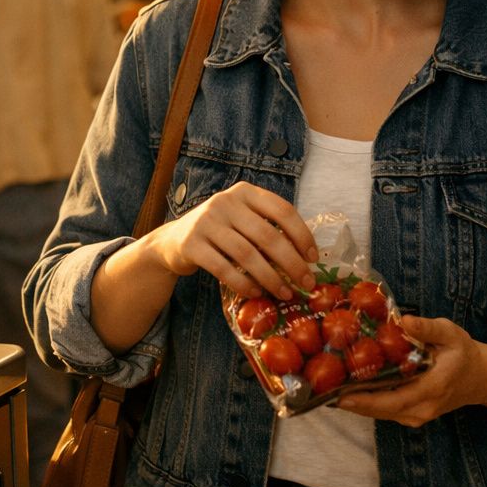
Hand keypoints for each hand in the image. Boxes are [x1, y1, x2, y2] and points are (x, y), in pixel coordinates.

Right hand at [144, 181, 316, 301]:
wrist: (173, 241)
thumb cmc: (220, 232)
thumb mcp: (242, 220)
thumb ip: (268, 228)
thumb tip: (306, 258)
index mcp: (244, 192)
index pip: (282, 210)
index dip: (302, 235)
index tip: (313, 258)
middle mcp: (224, 202)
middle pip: (267, 235)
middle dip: (292, 263)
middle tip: (306, 283)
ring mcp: (205, 222)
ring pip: (247, 254)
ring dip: (270, 278)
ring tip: (284, 293)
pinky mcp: (191, 244)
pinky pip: (223, 268)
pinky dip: (243, 283)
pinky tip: (256, 292)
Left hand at [335, 314, 486, 426]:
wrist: (481, 378)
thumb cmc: (463, 353)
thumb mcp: (451, 334)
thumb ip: (428, 328)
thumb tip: (403, 321)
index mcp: (431, 388)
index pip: (393, 399)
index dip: (365, 399)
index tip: (339, 394)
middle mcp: (422, 408)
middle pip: (380, 409)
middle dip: (351, 401)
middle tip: (321, 389)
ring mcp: (417, 415)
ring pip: (380, 412)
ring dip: (355, 402)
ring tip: (326, 388)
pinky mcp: (412, 414)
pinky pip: (385, 410)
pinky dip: (366, 402)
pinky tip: (346, 388)